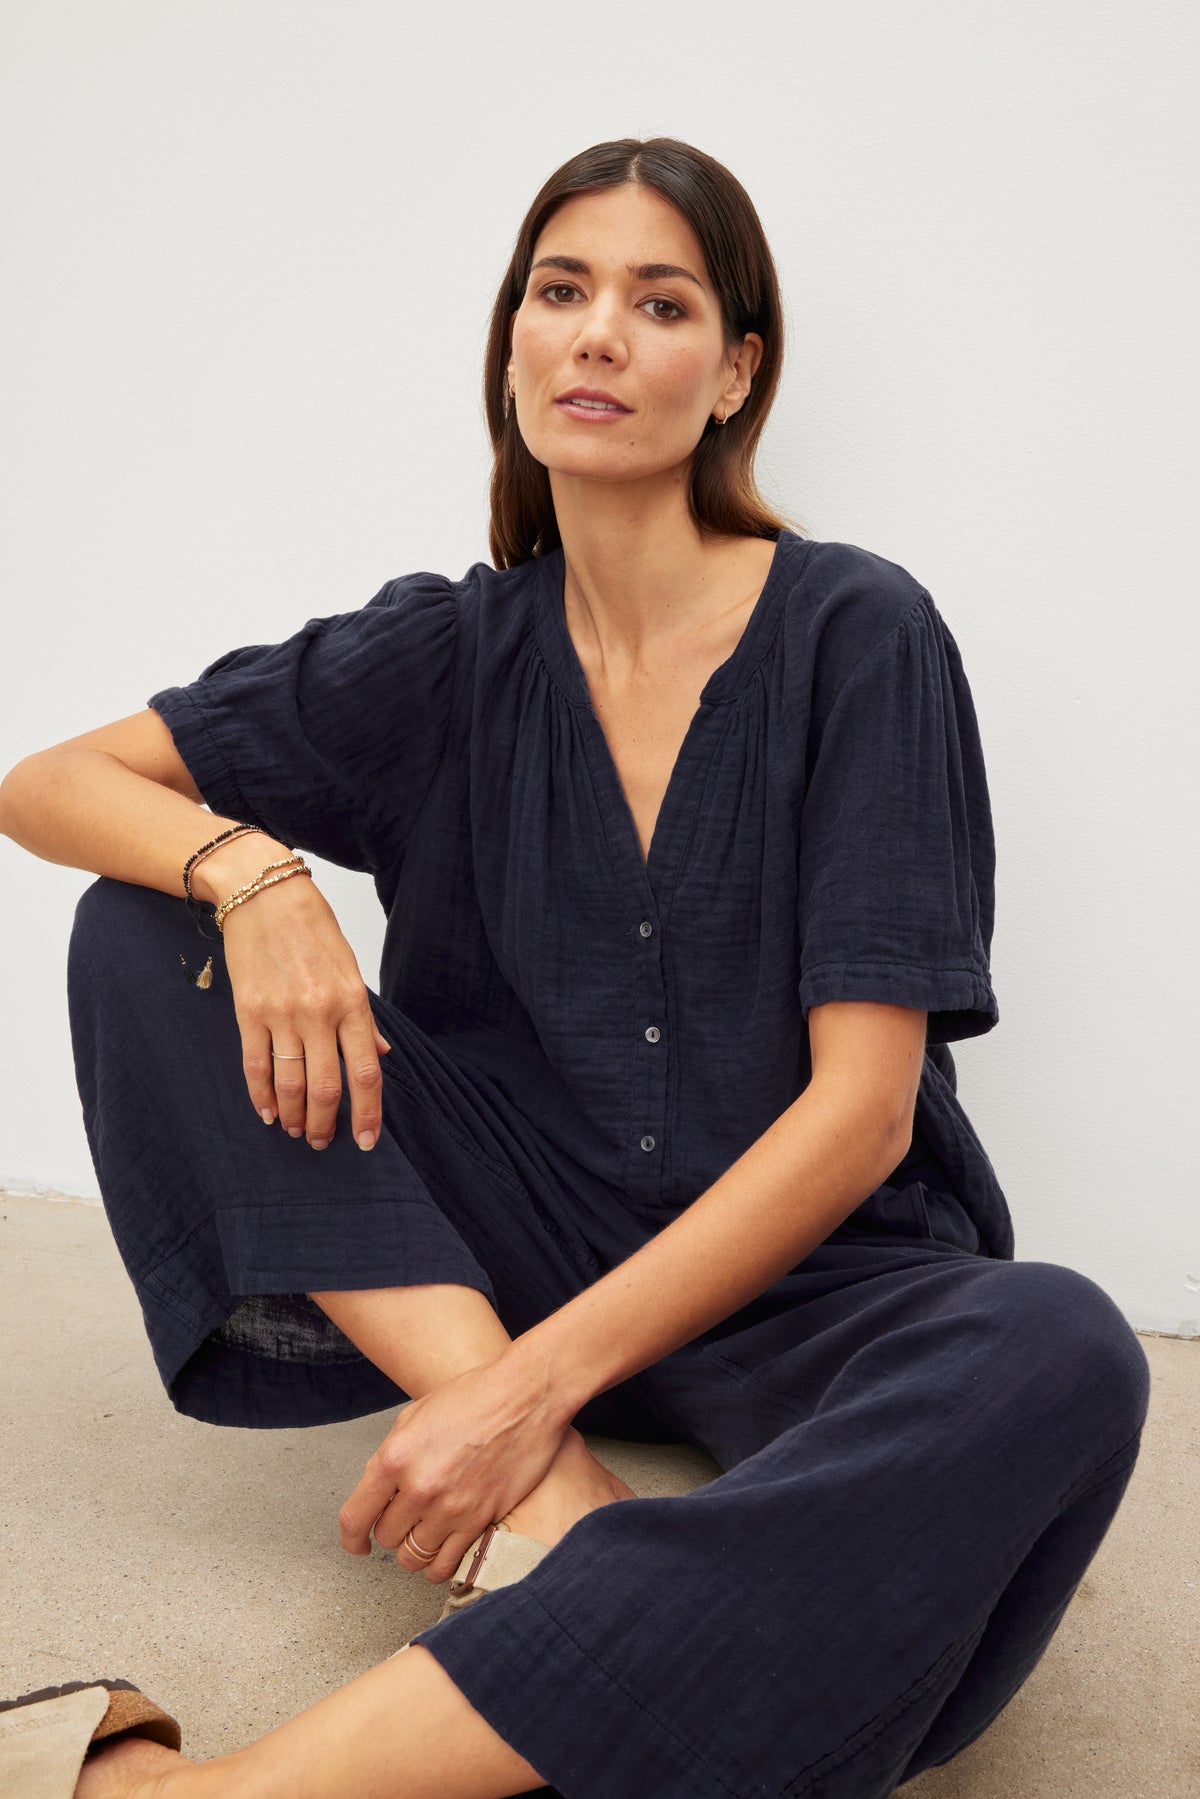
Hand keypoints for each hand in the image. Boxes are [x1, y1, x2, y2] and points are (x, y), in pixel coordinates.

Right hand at [193, 835, 389, 1150]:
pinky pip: (255, 1066)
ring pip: (291, 1083)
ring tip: (299, 1131)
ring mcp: (281, 1014)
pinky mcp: (248, 1012)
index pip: (366, 1073)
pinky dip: (261, 1096)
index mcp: (352, 1002)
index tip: (368, 1140)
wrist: (262, 894)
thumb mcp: (350, 969)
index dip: (368, 1114)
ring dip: (296, 1116)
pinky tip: (268, 1112)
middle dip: (328, 1124)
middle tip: (325, 1142)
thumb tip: (381, 1056)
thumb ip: (364, 1018)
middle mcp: (319, 1013)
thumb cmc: (311, 928)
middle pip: (327, 1087)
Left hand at [337, 1353, 569, 1582]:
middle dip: (393, 1530)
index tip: (358, 1545)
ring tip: (425, 1534)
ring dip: (416, 1548)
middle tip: (407, 1518)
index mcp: (395, 1457)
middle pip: (386, 1537)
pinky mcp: (480, 1519)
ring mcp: (451, 1507)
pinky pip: (446, 1565)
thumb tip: (379, 1490)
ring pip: (413, 1556)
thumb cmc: (474, 1396)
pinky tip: (444, 1551)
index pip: (355, 1518)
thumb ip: (391, 1455)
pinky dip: (440, 1565)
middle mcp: (419, 1487)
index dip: (351, 1539)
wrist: (526, 1395)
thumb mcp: (415, 1415)